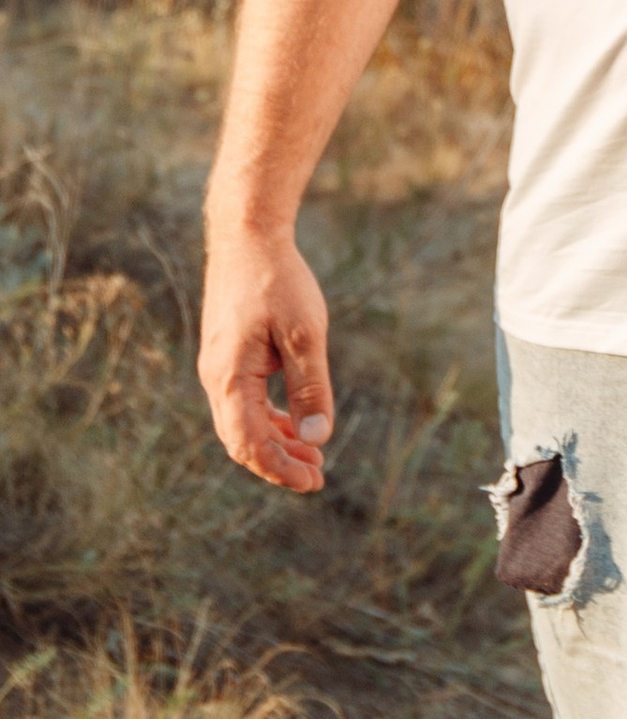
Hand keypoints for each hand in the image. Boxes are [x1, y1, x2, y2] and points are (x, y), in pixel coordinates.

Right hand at [199, 221, 335, 494]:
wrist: (247, 237)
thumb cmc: (278, 282)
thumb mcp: (305, 334)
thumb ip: (310, 386)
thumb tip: (317, 438)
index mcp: (230, 378)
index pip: (250, 444)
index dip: (280, 469)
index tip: (314, 481)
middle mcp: (215, 378)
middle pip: (242, 441)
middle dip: (279, 462)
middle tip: (318, 476)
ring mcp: (218, 367)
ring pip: (241, 424)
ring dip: (275, 442)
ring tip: (313, 456)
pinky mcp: (226, 356)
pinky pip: (243, 402)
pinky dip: (268, 418)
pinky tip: (295, 422)